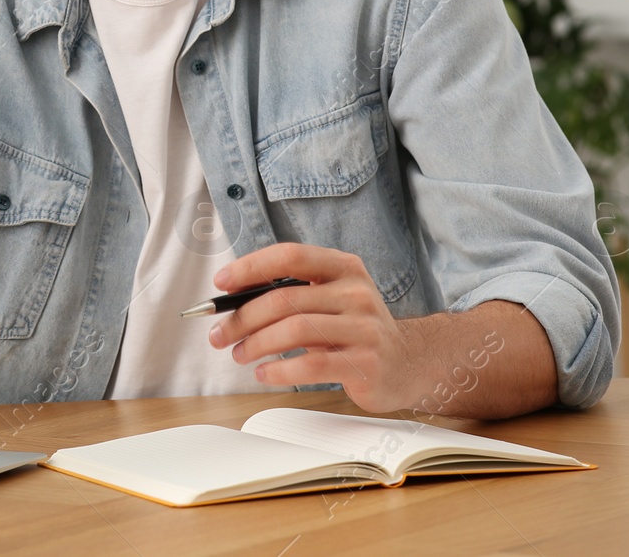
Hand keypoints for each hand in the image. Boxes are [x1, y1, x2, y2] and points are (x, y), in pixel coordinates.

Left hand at [206, 242, 413, 412]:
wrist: (408, 362)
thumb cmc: (354, 328)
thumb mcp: (331, 297)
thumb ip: (291, 292)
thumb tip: (232, 298)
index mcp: (344, 267)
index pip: (290, 255)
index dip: (250, 267)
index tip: (221, 283)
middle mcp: (356, 292)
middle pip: (285, 299)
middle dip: (242, 318)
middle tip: (220, 334)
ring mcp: (364, 327)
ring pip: (295, 330)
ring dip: (256, 344)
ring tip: (240, 354)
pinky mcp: (366, 362)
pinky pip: (312, 364)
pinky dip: (279, 370)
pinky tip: (265, 373)